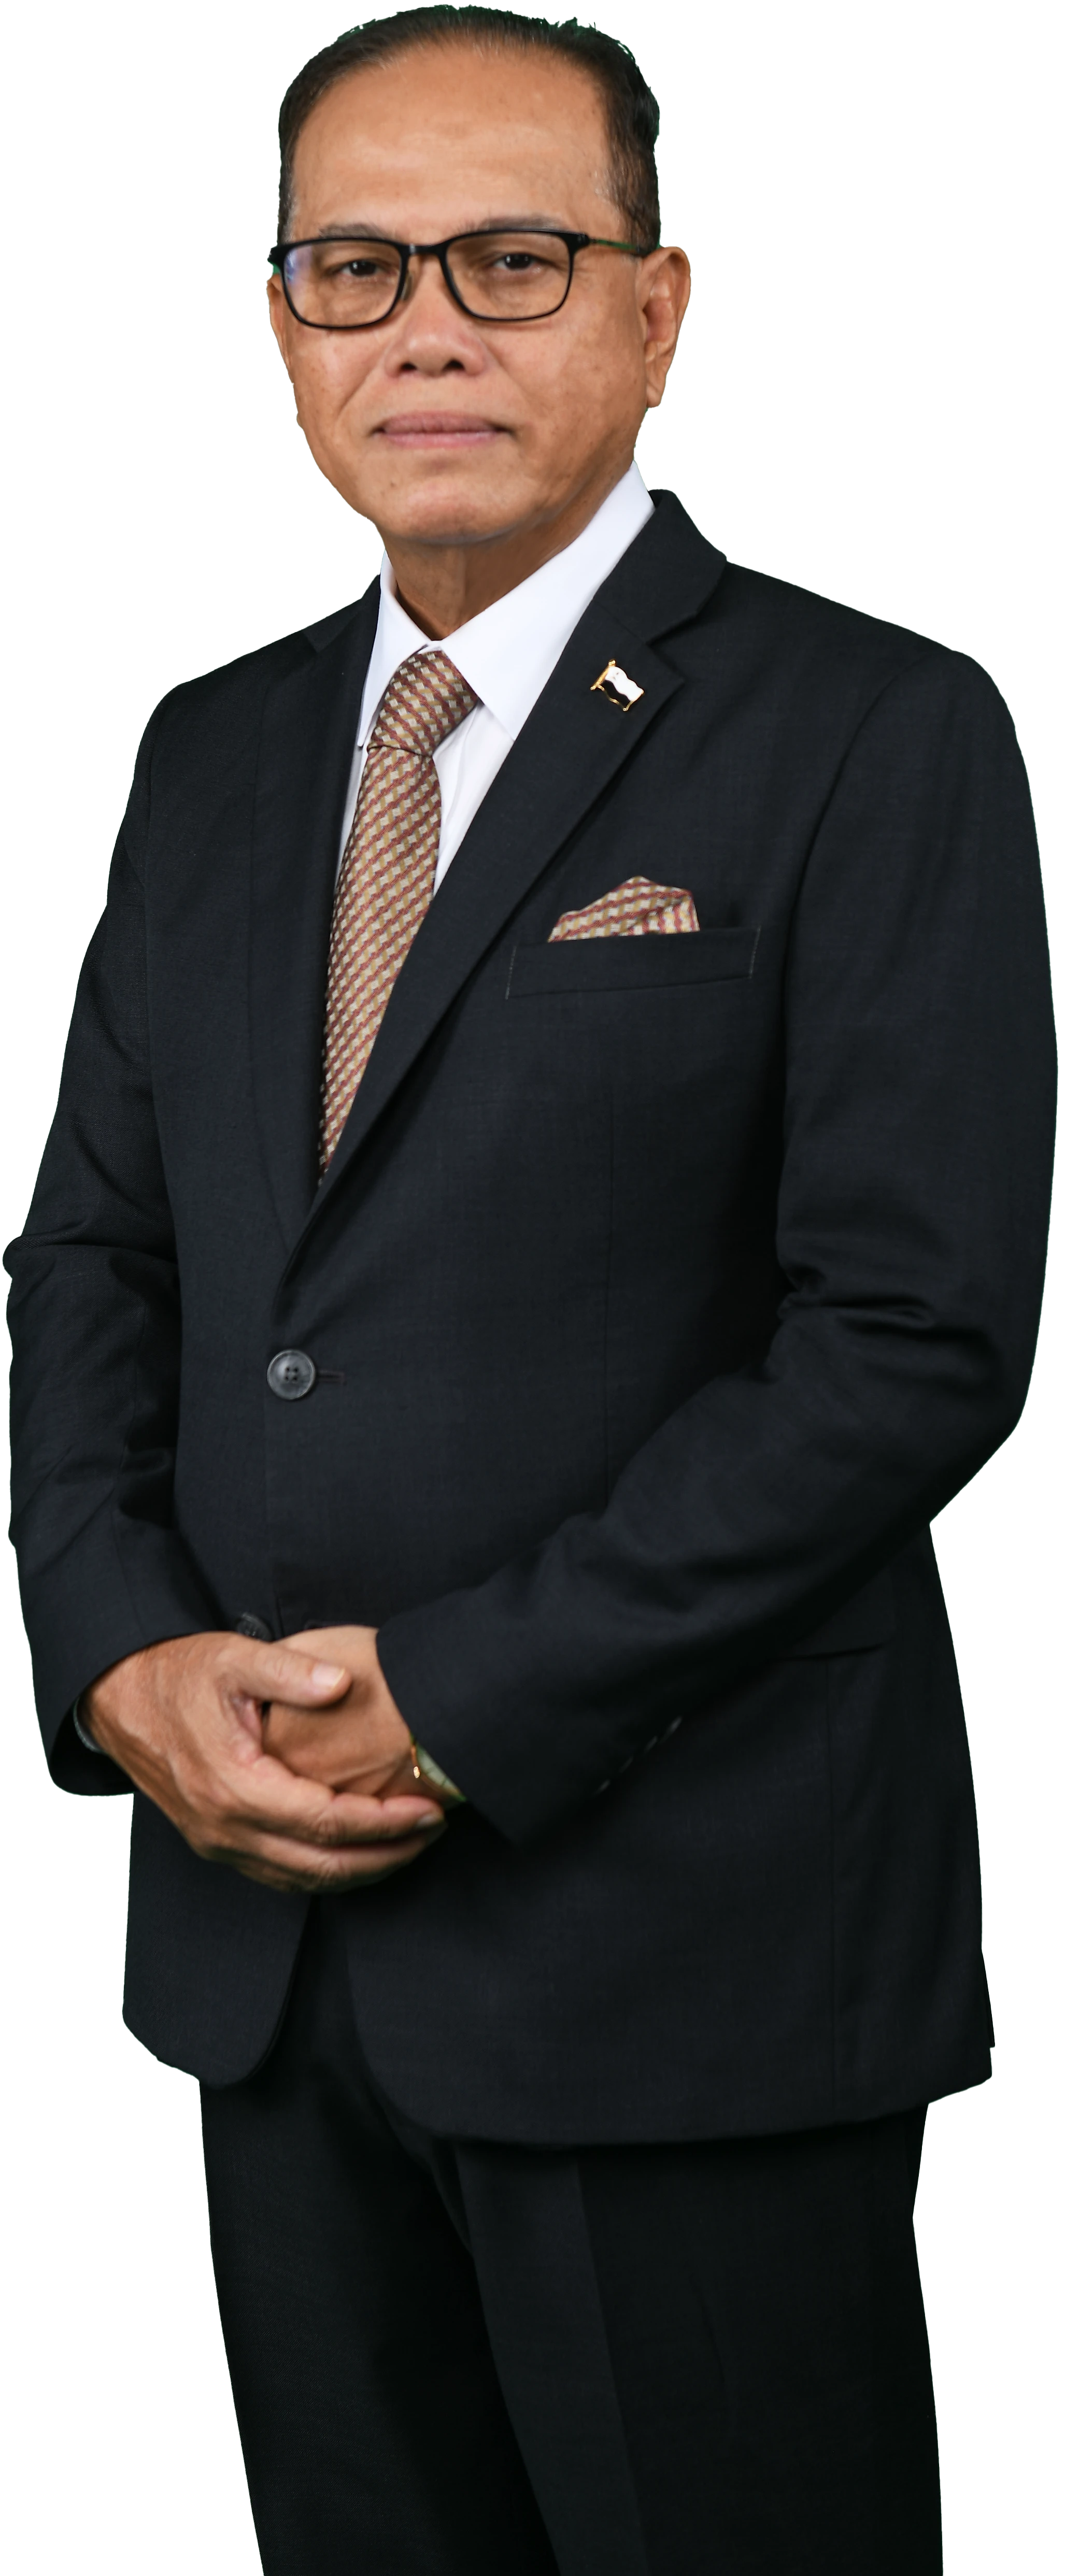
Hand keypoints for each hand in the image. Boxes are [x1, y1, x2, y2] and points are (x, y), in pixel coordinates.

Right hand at [82, 1632, 446, 1894]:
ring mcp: (217, 1842)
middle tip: (433, 1832)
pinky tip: (358, 1852)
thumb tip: (341, 1683)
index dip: (384, 1822)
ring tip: (408, 1845)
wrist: (122, 1697)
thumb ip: (290, 1670)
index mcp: (234, 1785)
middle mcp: (224, 1827)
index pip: (326, 1821)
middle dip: (386, 1855)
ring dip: (360, 1870)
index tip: (428, 1809)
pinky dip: (325, 1871)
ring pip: (301, 1879)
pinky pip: (279, 1874)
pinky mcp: (215, 1843)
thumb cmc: (180, 1673)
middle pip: (321, 1865)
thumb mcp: (235, 1657)